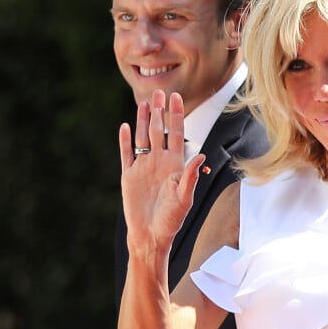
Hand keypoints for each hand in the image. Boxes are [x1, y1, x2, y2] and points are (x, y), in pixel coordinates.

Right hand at [119, 90, 203, 257]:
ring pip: (143, 137)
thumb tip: (201, 155)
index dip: (177, 115)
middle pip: (159, 130)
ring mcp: (143, 167)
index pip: (176, 133)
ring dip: (143, 120)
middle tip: (160, 92)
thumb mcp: (185, 198)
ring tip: (144, 103)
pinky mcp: (129, 176)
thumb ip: (191, 176)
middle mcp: (159, 161)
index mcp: (175, 163)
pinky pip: (127, 154)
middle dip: (160, 111)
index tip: (177, 97)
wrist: (151, 236)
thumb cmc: (172, 219)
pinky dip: (125, 140)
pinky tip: (125, 126)